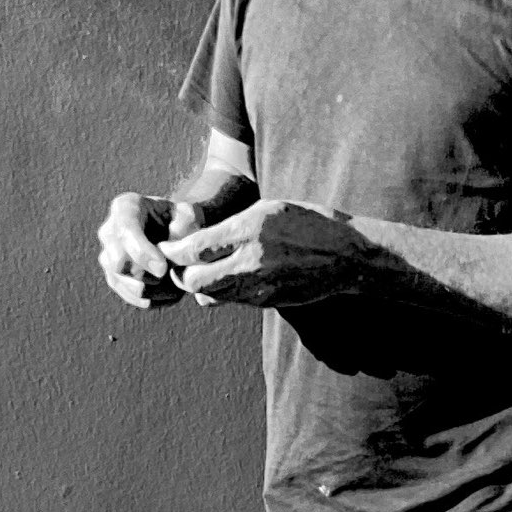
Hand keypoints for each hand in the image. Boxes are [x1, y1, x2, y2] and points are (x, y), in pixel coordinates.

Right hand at [96, 192, 198, 307]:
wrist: (175, 231)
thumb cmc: (181, 219)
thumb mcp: (188, 213)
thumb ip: (185, 224)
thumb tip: (170, 250)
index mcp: (125, 208)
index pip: (125, 232)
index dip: (142, 254)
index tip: (163, 269)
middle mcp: (109, 232)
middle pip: (118, 262)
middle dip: (147, 275)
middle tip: (174, 277)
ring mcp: (109, 257)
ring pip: (124, 283)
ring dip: (154, 291)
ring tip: (178, 286)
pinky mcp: (115, 278)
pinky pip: (130, 297)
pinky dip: (153, 300)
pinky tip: (172, 293)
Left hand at [158, 200, 361, 307]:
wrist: (346, 256)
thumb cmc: (307, 222)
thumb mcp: (268, 209)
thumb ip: (231, 226)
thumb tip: (196, 241)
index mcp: (249, 230)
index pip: (195, 248)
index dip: (173, 251)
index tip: (165, 247)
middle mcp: (251, 261)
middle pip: (195, 281)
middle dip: (181, 274)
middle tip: (179, 265)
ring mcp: (259, 286)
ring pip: (209, 297)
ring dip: (199, 286)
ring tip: (200, 271)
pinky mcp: (266, 302)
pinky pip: (231, 302)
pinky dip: (221, 293)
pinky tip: (226, 278)